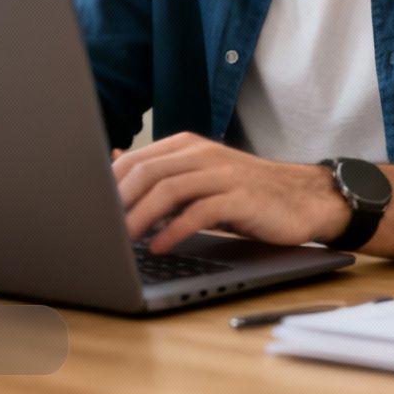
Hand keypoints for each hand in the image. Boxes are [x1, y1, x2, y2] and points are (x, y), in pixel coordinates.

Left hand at [112, 132, 350, 253]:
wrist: (303, 198)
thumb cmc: (245, 193)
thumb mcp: (199, 178)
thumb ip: (162, 173)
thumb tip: (113, 162)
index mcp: (186, 146)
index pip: (136, 160)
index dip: (109, 185)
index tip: (90, 209)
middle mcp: (202, 154)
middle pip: (147, 172)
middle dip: (118, 201)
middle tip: (99, 227)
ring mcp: (223, 174)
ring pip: (169, 190)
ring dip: (141, 216)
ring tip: (123, 239)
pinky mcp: (241, 197)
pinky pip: (200, 212)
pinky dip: (175, 231)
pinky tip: (161, 247)